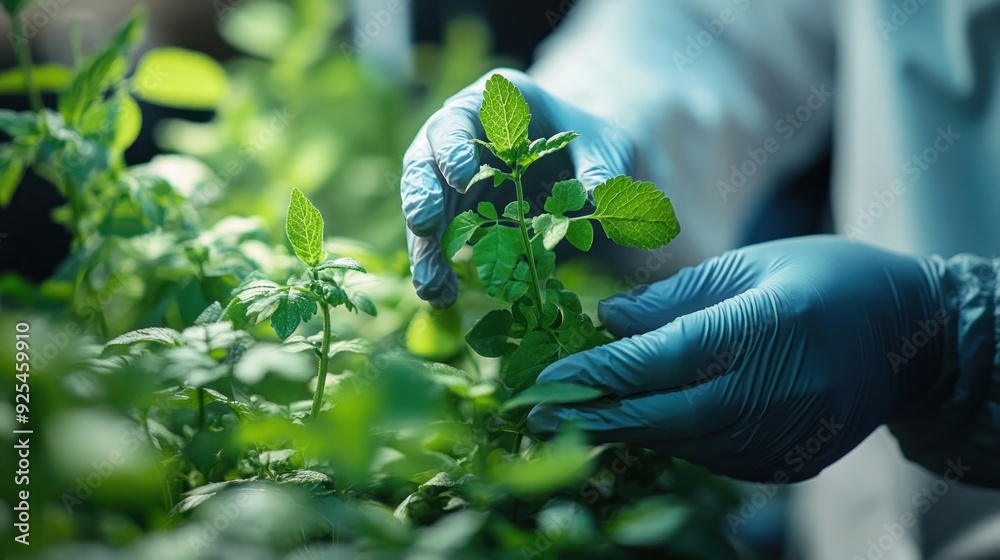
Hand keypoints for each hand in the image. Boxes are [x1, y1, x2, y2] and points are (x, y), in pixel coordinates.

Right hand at [401, 68, 634, 307]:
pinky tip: (442, 296)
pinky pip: (438, 240)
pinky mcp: (454, 214)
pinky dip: (439, 267)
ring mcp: (450, 178)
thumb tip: (594, 196)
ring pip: (426, 208)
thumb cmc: (590, 145)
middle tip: (424, 226)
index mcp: (492, 106)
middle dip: (422, 194)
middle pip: (426, 162)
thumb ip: (599, 166)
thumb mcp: (605, 147)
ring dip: (426, 248)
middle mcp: (460, 137)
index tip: (461, 179)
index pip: (460, 119)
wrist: (583, 165)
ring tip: (433, 287)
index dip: (455, 148)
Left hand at [528, 236, 953, 481]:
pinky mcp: (790, 460)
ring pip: (688, 444)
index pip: (667, 357)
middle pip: (671, 414)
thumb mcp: (748, 265)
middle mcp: (782, 387)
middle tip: (539, 414)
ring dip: (627, 433)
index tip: (548, 377)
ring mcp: (790, 432)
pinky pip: (715, 460)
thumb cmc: (820, 279)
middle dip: (599, 416)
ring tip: (575, 420)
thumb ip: (674, 298)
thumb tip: (606, 321)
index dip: (603, 370)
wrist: (906, 333)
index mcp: (769, 324)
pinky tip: (636, 428)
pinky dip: (670, 444)